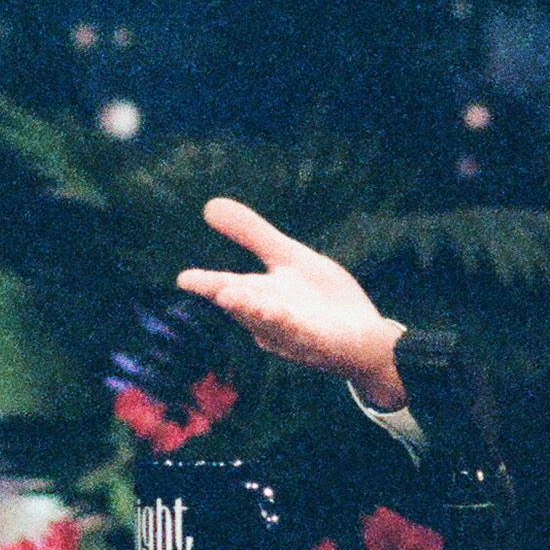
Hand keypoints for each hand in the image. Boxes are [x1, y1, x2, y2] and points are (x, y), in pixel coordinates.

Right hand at [176, 197, 409, 408]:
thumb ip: (252, 234)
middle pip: (245, 308)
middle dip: (229, 297)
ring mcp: (293, 335)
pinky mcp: (320, 343)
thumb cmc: (321, 298)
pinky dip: (292, 326)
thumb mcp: (288, 257)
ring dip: (253, 312)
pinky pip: (304, 335)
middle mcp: (269, 319)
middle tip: (214, 287)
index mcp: (260, 296)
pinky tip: (284, 314)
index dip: (207, 284)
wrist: (365, 334)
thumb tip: (208, 206)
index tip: (184, 279)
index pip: (228, 288)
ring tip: (232, 297)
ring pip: (269, 324)